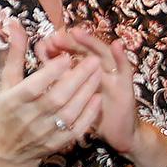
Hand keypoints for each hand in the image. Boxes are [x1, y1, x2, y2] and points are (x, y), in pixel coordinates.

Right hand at [0, 21, 102, 166]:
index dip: (50, 73)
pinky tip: (97, 98)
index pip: (33, 87)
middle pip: (55, 99)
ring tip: (98, 74)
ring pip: (68, 114)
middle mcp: (28, 119)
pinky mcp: (56, 144)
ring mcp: (43, 134)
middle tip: (93, 60)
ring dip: (85, 94)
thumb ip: (15, 53)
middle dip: (76, 79)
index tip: (66, 56)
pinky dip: (88, 115)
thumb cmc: (7, 110)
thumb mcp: (6, 82)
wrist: (7, 151)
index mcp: (13, 101)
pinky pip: (75, 130)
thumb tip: (15, 24)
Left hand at [35, 28, 136, 153]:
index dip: (59, 47)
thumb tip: (40, 60)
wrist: (117, 133)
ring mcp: (114, 75)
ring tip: (77, 32)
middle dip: (70, 42)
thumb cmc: (91, 114)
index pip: (71, 53)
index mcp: (84, 70)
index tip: (44, 42)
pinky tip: (117, 44)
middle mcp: (99, 69)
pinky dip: (122, 56)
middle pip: (85, 50)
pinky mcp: (126, 86)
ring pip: (103, 54)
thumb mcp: (73, 97)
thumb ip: (59, 79)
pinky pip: (125, 69)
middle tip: (56, 36)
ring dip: (91, 43)